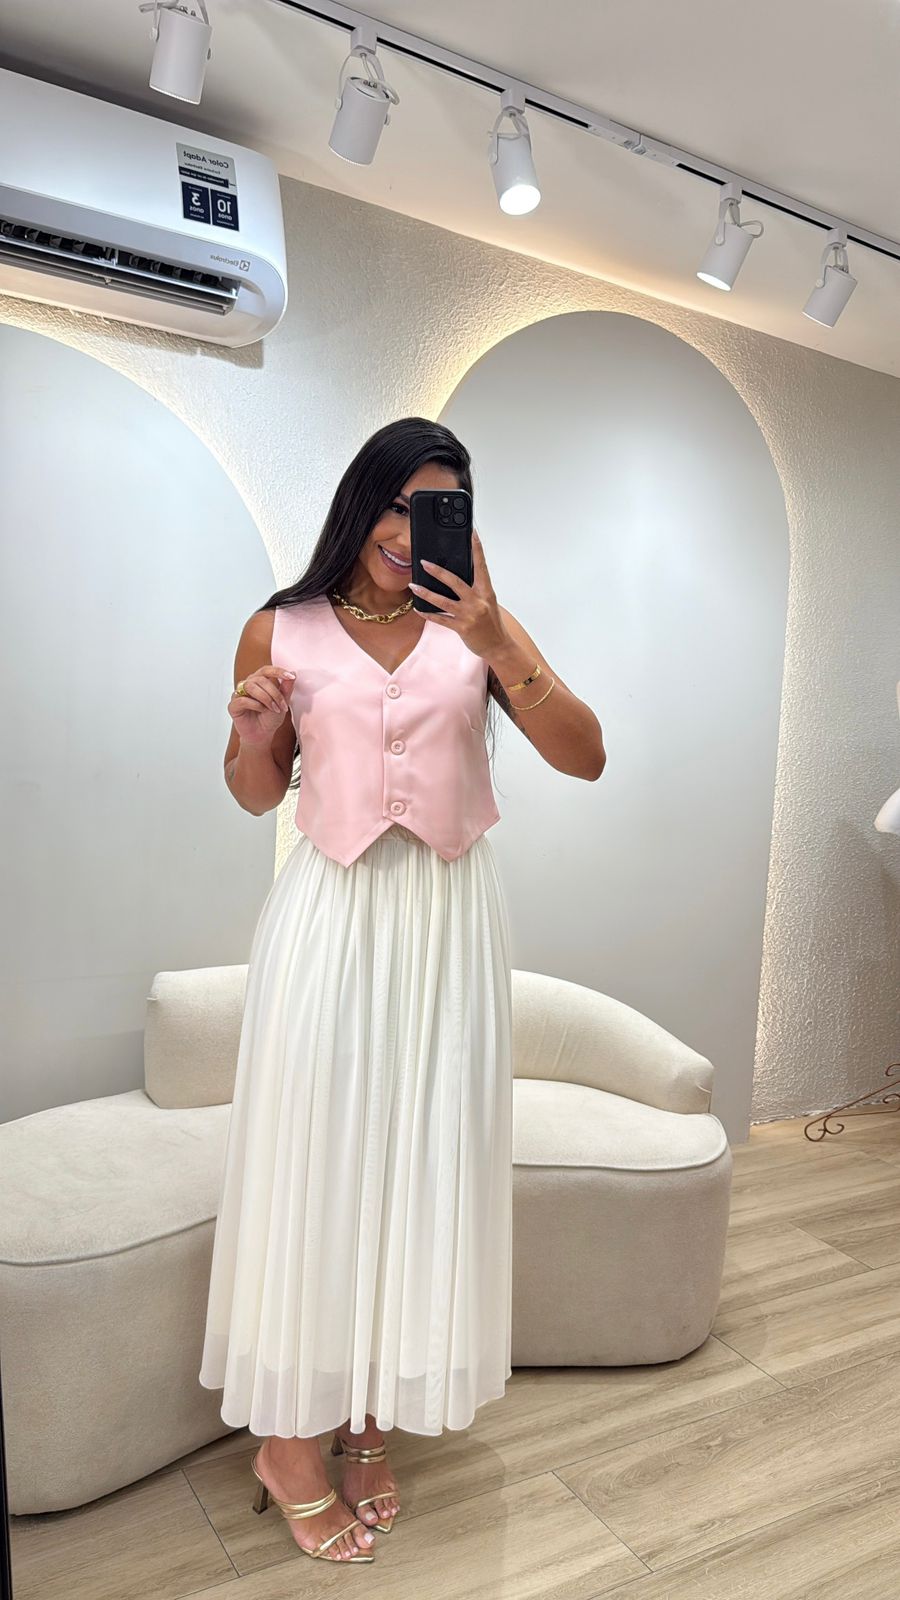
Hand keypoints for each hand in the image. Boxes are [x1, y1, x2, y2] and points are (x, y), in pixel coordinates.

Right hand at [228, 666, 294, 746]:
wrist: (262, 734)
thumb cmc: (270, 718)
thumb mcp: (282, 703)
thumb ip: (286, 689)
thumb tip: (293, 673)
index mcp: (259, 680)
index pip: (266, 670)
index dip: (278, 671)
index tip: (290, 676)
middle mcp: (247, 684)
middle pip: (260, 679)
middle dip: (274, 693)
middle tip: (282, 706)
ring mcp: (238, 694)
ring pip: (250, 686)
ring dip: (265, 698)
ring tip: (273, 708)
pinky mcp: (233, 706)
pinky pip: (242, 700)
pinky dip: (255, 704)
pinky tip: (261, 710)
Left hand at [408, 529, 506, 659]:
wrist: (498, 646)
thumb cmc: (492, 623)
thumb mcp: (488, 602)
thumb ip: (475, 589)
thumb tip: (456, 577)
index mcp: (486, 591)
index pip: (481, 565)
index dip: (477, 548)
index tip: (473, 533)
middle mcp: (478, 601)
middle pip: (455, 582)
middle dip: (438, 572)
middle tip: (424, 562)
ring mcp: (469, 615)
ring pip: (443, 601)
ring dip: (426, 593)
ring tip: (414, 585)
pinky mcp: (462, 628)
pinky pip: (441, 619)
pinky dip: (428, 614)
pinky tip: (418, 608)